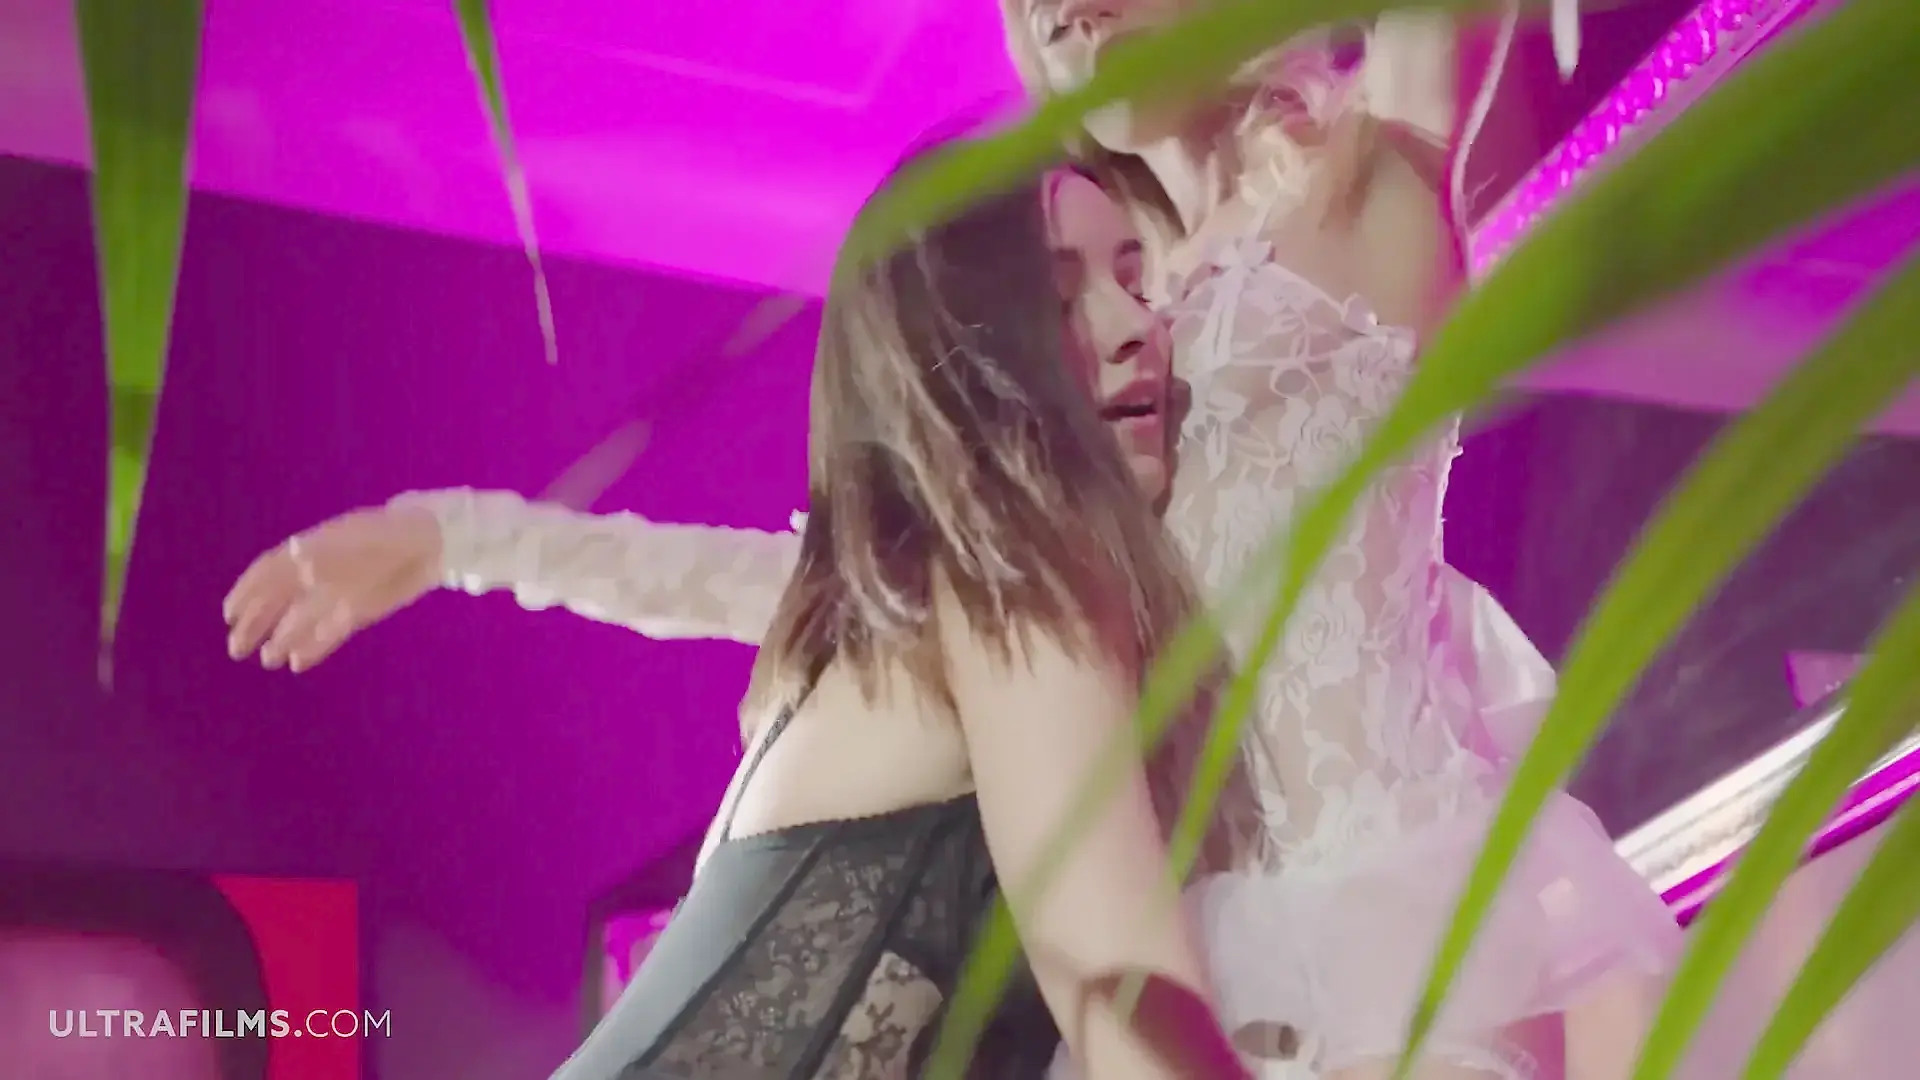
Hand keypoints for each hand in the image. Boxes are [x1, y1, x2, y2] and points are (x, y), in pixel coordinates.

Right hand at [223, 504, 442, 671]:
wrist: (430, 544)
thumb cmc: (391, 535)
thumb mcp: (360, 540)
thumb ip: (330, 553)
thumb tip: (299, 564)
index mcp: (311, 549)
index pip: (269, 571)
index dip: (247, 592)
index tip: (228, 614)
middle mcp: (318, 573)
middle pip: (279, 601)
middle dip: (256, 623)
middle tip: (235, 649)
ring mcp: (337, 593)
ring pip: (302, 620)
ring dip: (282, 639)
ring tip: (266, 660)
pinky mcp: (357, 611)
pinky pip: (329, 632)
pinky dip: (314, 647)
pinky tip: (297, 663)